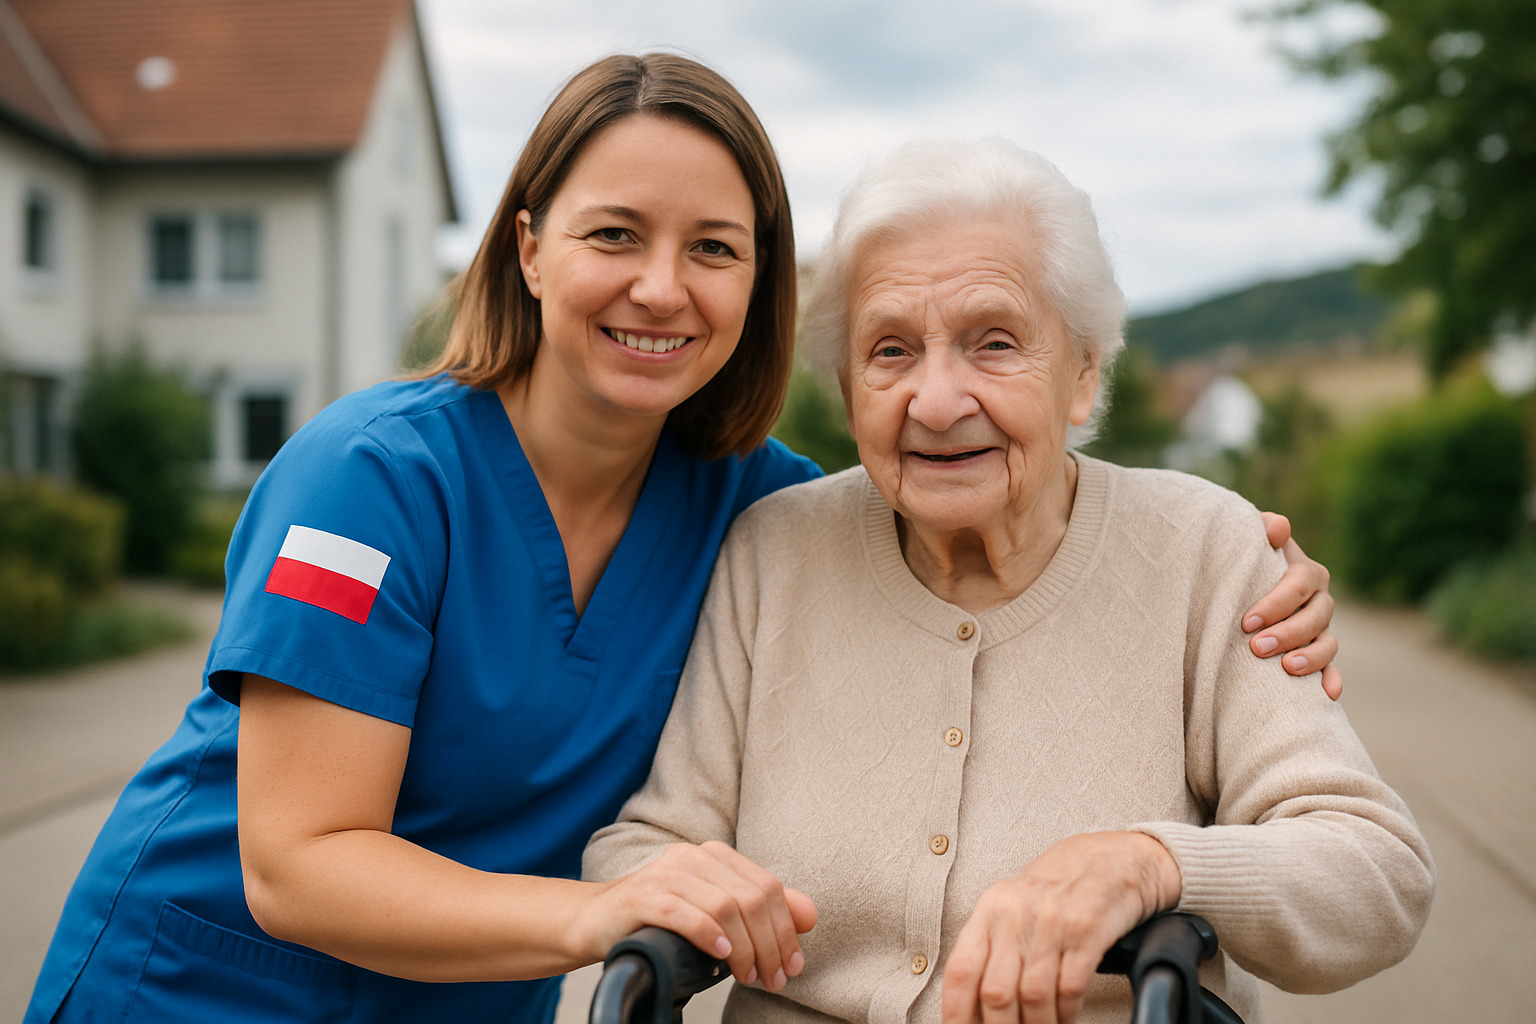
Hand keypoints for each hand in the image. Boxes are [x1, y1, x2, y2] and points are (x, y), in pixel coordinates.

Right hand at [576, 841, 816, 991]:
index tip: (792, 966)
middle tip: (772, 978)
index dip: (787, 929)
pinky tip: (721, 956)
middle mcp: (693, 857)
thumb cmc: (658, 919)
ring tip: (747, 975)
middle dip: (770, 944)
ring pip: (724, 906)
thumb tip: (809, 916)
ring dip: (744, 948)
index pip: (768, 888)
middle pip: (751, 898)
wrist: (594, 920)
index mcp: (715, 857)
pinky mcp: (642, 896)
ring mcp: (666, 874)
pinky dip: (709, 935)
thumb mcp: (714, 911)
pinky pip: (684, 912)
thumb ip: (759, 909)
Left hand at [941, 832, 1179, 1023]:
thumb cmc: (1057, 891)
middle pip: (996, 992)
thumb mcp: (1012, 907)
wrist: (1110, 860)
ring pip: (1033, 996)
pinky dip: (1067, 1012)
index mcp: (989, 910)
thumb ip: (992, 949)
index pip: (961, 971)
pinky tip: (1066, 1014)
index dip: (958, 1012)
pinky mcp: (1088, 930)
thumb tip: (972, 1005)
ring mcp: (1052, 921)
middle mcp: (1016, 914)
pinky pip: (1070, 987)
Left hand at [1248, 512, 1341, 700]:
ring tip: (1287, 669)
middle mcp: (1319, 600)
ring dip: (1311, 658)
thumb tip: (1278, 527)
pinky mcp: (1317, 652)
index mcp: (1305, 572)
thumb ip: (1261, 528)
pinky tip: (1326, 695)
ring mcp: (1321, 628)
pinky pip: (1331, 668)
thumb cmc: (1243, 560)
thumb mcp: (1248, 540)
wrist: (1241, 586)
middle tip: (1256, 647)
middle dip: (1287, 633)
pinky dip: (1331, 680)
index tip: (1247, 621)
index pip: (1298, 585)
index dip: (1275, 603)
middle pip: (1315, 617)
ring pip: (1328, 643)